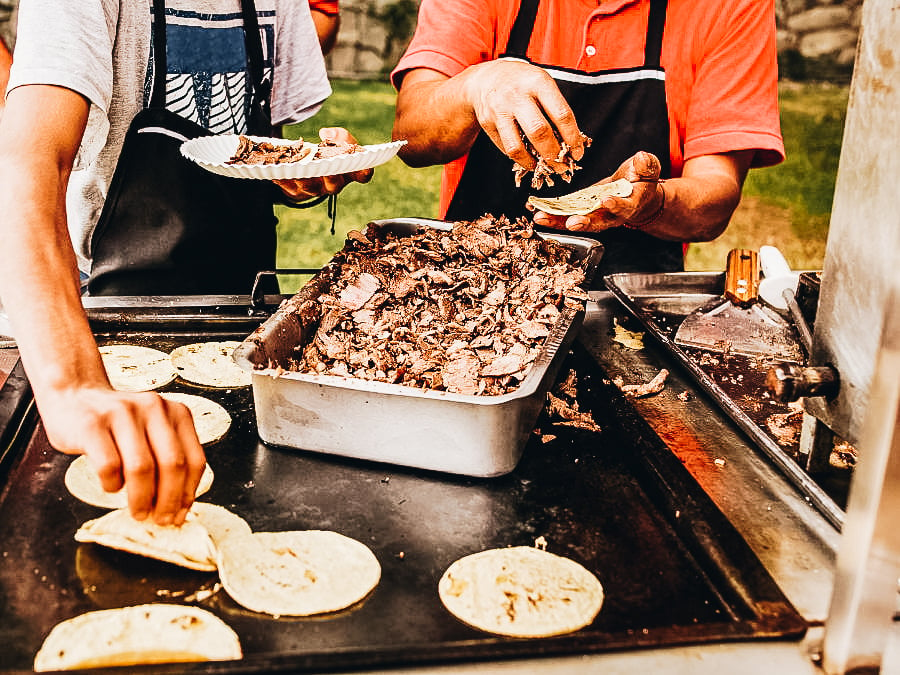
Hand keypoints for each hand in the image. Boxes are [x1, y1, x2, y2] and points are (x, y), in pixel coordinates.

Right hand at [40, 386, 206, 525]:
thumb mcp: (152, 432)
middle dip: (168, 500)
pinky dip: (112, 484)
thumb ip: (167, 459)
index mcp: (176, 413)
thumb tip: (178, 507)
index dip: (189, 493)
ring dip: (141, 498)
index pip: (194, 459)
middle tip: (160, 520)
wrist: (75, 395)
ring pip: (141, 468)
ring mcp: (123, 414)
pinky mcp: (92, 424)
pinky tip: (111, 486)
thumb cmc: (117, 424)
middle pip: (172, 464)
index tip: (180, 514)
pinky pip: (109, 465)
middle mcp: (154, 409)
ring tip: (138, 512)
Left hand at [273, 127, 373, 201]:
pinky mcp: (297, 192)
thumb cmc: (330, 152)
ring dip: (304, 178)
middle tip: (329, 170)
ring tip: (297, 168)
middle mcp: (334, 183)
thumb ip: (339, 135)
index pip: (363, 175)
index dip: (364, 172)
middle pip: (334, 185)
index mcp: (349, 172)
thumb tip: (325, 135)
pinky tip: (276, 172)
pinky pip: (290, 188)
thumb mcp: (339, 139)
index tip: (365, 168)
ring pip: (310, 187)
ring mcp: (315, 189)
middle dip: (331, 177)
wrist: (309, 163)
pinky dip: (283, 180)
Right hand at [460, 59, 587, 172]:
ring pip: (517, 146)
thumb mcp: (542, 84)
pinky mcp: (487, 122)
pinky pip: (506, 148)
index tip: (577, 152)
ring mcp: (499, 110)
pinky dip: (520, 158)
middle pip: (539, 132)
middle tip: (562, 165)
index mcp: (538, 82)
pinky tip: (529, 160)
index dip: (572, 138)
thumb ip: (555, 109)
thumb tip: (570, 144)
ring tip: (543, 167)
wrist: (486, 78)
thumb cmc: (523, 83)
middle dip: (554, 154)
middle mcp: (517, 95)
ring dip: (534, 162)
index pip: (561, 115)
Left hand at [531, 151, 664, 232]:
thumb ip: (646, 165)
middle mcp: (611, 216)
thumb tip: (642, 158)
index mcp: (630, 204)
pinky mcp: (580, 213)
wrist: (633, 193)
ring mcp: (594, 216)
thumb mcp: (648, 169)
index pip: (624, 207)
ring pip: (576, 222)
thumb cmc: (641, 179)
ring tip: (541, 218)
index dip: (616, 205)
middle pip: (597, 222)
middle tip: (572, 223)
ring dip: (558, 222)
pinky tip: (536, 212)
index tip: (606, 201)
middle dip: (583, 222)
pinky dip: (550, 216)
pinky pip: (565, 217)